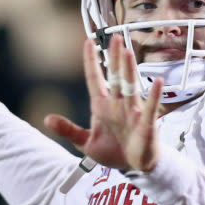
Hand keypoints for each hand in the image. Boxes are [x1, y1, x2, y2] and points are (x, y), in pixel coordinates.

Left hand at [44, 35, 163, 171]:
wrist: (132, 167)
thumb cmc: (112, 151)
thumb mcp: (85, 142)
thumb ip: (68, 130)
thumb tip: (47, 119)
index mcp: (102, 106)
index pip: (95, 79)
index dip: (91, 61)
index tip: (88, 42)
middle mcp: (118, 104)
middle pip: (115, 76)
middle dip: (114, 57)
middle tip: (115, 37)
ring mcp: (132, 111)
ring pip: (130, 86)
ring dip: (129, 70)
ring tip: (127, 51)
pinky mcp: (146, 123)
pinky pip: (150, 107)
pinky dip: (153, 95)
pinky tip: (157, 82)